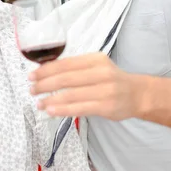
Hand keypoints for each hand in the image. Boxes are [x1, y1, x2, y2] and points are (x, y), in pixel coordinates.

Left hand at [29, 52, 144, 120]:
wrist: (139, 94)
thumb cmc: (112, 80)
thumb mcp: (97, 66)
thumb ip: (76, 68)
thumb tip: (46, 71)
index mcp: (96, 59)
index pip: (66, 63)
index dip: (46, 70)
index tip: (33, 75)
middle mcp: (101, 73)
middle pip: (66, 78)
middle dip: (45, 84)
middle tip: (32, 89)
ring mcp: (104, 90)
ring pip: (71, 95)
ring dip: (51, 99)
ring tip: (38, 103)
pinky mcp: (106, 107)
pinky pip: (79, 108)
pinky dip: (62, 110)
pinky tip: (51, 111)